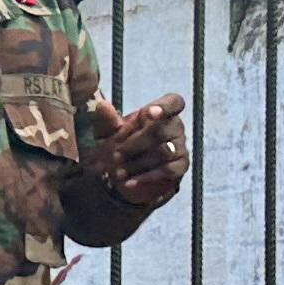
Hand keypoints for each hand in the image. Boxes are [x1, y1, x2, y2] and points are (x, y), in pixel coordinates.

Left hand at [81, 91, 188, 216]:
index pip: (173, 102)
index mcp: (161, 110)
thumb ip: (107, 120)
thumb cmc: (119, 144)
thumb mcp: (108, 133)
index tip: (147, 113)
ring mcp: (180, 146)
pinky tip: (129, 182)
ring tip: (118, 172)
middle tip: (115, 155)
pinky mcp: (181, 166)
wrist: (126, 175)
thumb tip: (102, 105)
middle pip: (160, 130)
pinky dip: (147, 177)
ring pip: (164, 151)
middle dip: (134, 143)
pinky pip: (168, 170)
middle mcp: (175, 126)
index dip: (164, 106)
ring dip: (138, 162)